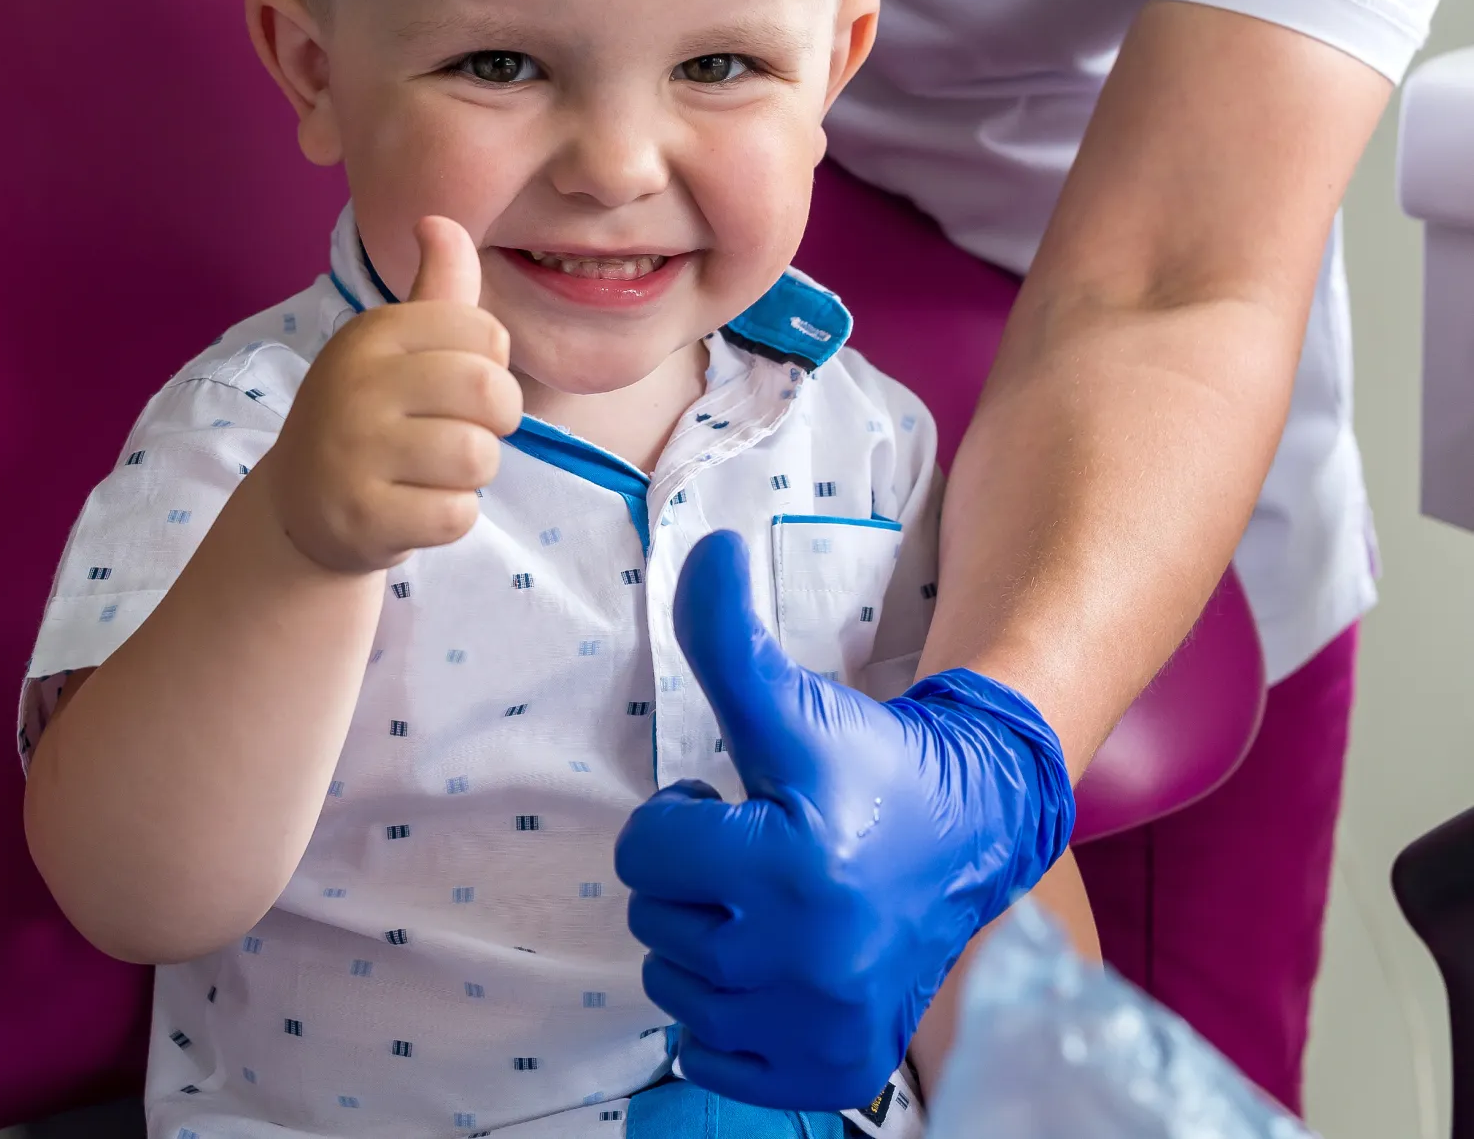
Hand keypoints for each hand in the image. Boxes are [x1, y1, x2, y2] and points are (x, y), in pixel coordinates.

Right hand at [267, 216, 522, 573]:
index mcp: (373, 334)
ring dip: (473, 472)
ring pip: (478, 456)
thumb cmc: (374, 413)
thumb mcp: (399, 345)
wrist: (303, 506)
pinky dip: (452, 518)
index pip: (486, 333)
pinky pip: (457, 515)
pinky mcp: (361, 517)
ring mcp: (353, 454)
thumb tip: (439, 220)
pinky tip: (417, 507)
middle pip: (489, 390)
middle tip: (466, 429)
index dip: (493, 363)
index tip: (459, 382)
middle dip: (498, 418)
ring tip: (436, 470)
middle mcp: (356, 385)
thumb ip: (438, 288)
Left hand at [614, 531, 1074, 1111]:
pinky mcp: (833, 1069)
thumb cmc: (872, 762)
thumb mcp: (793, 701)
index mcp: (790, 865)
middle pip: (656, 924)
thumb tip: (703, 548)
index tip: (728, 804)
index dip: (679, 819)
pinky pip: (712, 1056)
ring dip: (703, 944)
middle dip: (690, 881)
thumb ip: (728, 635)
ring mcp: (819, 1026)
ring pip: (677, 991)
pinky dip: (729, 1017)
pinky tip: (775, 964)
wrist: (973, 833)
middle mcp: (805, 961)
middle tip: (750, 851)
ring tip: (764, 903)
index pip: (646, 854)